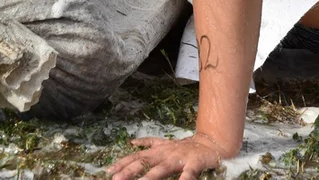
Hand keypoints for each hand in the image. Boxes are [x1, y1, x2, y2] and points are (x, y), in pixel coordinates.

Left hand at [108, 134, 225, 179]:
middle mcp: (165, 153)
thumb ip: (149, 144)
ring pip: (163, 169)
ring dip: (151, 177)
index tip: (108, 171)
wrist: (210, 143)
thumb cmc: (184, 147)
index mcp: (158, 150)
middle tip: (116, 179)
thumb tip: (132, 143)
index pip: (136, 157)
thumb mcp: (164, 144)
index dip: (122, 163)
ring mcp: (179, 158)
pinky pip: (189, 173)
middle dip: (129, 171)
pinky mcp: (194, 163)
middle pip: (144, 162)